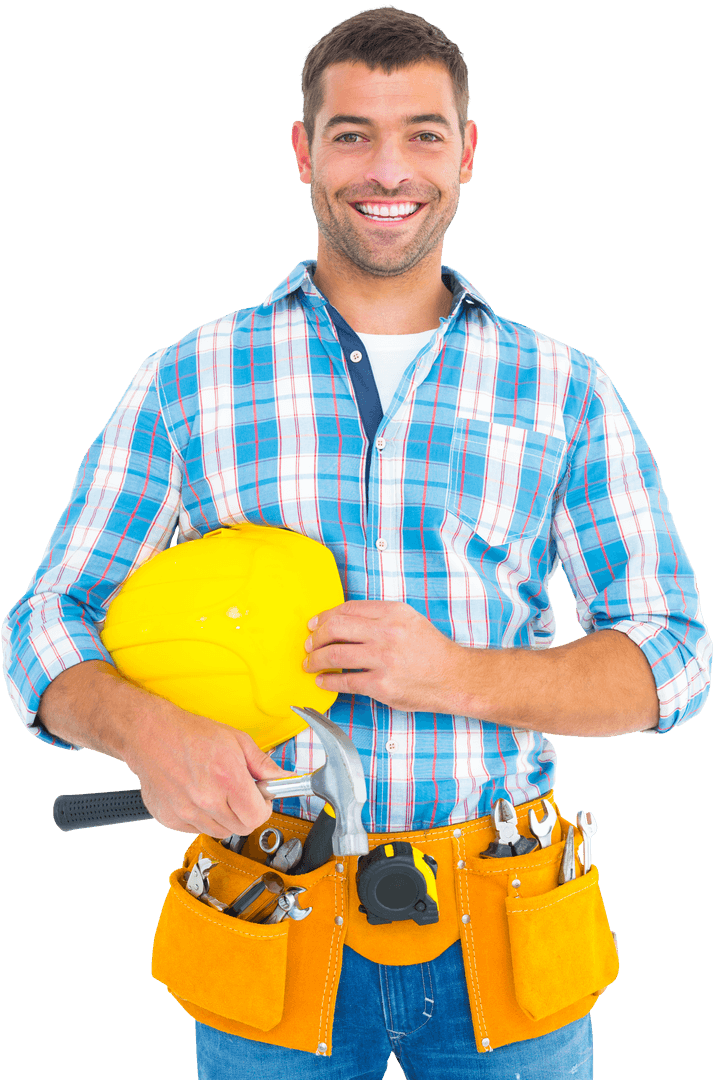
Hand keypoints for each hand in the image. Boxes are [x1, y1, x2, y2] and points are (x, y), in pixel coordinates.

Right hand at [125, 700, 295, 836]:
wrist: (151, 735)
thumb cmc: (191, 734)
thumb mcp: (237, 740)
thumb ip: (263, 764)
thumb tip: (283, 778)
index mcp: (227, 778)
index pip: (258, 816)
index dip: (264, 808)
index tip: (260, 798)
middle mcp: (206, 799)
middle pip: (241, 828)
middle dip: (246, 813)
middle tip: (240, 793)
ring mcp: (186, 812)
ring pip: (220, 831)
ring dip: (225, 817)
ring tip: (216, 792)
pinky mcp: (171, 819)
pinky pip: (197, 829)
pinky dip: (203, 818)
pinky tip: (198, 796)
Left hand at [302, 600, 468, 713]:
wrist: (455, 677)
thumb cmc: (431, 650)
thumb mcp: (409, 620)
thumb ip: (379, 617)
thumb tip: (342, 621)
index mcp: (392, 612)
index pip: (347, 609)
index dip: (325, 616)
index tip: (314, 624)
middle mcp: (387, 633)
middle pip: (335, 628)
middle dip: (315, 637)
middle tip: (308, 645)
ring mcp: (384, 659)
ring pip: (335, 654)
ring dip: (315, 660)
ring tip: (310, 664)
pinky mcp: (382, 685)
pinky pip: (345, 681)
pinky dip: (328, 681)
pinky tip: (322, 681)